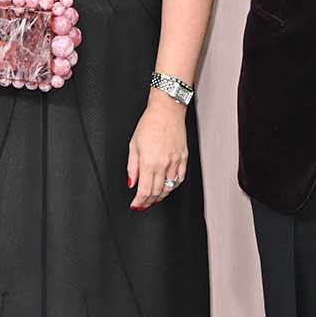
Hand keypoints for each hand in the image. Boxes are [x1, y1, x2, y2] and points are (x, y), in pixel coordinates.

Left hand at [127, 93, 188, 209]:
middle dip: (149, 201)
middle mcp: (163, 164)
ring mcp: (175, 162)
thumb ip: (132, 167)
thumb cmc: (149, 124)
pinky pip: (180, 178)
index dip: (139, 201)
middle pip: (156, 192)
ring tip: (154, 198)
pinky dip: (173, 186)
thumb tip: (131, 183)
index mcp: (148, 162)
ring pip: (169, 187)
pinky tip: (168, 187)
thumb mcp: (133, 145)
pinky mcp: (183, 158)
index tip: (136, 205)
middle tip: (143, 204)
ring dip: (161, 196)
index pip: (144, 190)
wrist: (167, 111)